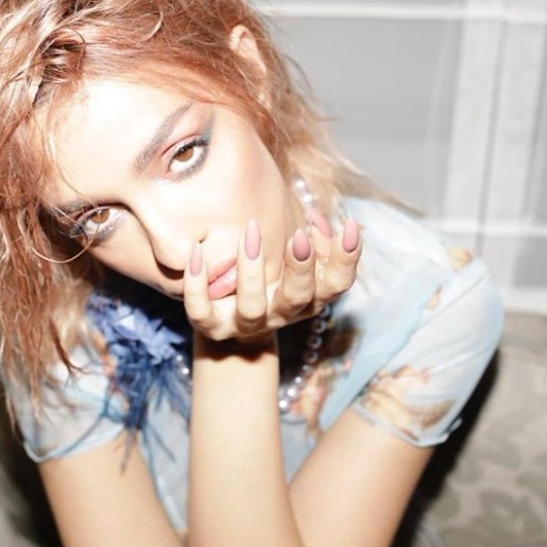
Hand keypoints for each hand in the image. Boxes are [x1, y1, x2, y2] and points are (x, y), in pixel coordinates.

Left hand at [183, 211, 361, 344]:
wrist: (231, 325)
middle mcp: (281, 314)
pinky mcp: (212, 326)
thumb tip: (318, 219)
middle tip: (299, 236)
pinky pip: (201, 310)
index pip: (337, 284)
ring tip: (249, 236)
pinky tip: (196, 252)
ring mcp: (246, 324)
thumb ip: (315, 242)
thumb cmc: (270, 284)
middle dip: (301, 268)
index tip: (350, 225)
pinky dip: (197, 283)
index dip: (346, 259)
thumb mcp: (296, 265)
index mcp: (308, 299)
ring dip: (251, 272)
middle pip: (299, 298)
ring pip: (252, 307)